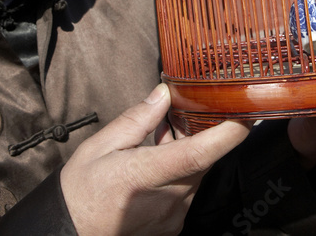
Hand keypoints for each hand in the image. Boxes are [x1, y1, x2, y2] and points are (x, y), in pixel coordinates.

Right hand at [60, 83, 251, 235]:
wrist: (68, 233)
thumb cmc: (80, 191)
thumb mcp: (99, 146)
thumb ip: (137, 120)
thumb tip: (164, 94)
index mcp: (145, 175)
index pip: (198, 153)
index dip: (228, 133)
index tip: (246, 114)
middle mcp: (166, 199)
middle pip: (204, 160)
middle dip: (202, 135)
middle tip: (185, 116)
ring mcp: (172, 216)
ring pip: (198, 175)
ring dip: (190, 155)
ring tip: (162, 143)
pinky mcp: (173, 226)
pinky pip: (189, 192)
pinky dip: (182, 174)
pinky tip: (160, 166)